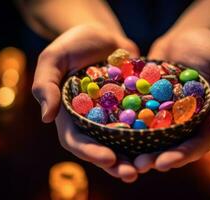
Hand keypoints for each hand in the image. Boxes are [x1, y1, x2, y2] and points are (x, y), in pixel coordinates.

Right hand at [32, 24, 139, 181]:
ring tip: (150, 165)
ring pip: (124, 140)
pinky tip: (164, 140)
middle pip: (103, 147)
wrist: (101, 35)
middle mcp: (92, 120)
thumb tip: (46, 118)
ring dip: (135, 155)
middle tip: (132, 173)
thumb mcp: (53, 59)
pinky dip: (150, 132)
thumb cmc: (73, 44)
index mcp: (71, 115)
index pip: (76, 140)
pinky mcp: (132, 106)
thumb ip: (45, 85)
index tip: (108, 158)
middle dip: (116, 163)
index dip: (91, 152)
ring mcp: (114, 115)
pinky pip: (141, 121)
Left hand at [134, 28, 209, 172]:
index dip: (182, 155)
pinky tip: (111, 130)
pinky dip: (126, 125)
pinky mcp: (148, 104)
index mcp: (206, 120)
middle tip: (138, 165)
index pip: (197, 144)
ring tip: (122, 156)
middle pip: (172, 146)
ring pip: (152, 137)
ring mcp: (165, 114)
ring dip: (138, 148)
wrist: (185, 37)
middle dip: (156, 158)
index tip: (164, 162)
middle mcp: (185, 122)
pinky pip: (137, 116)